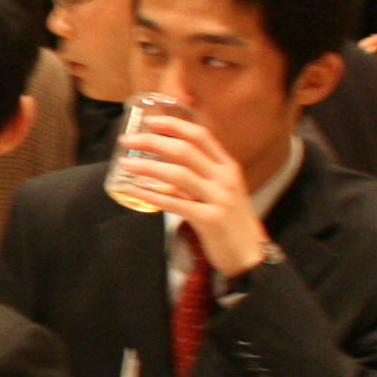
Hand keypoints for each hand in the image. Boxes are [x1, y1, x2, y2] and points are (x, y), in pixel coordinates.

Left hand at [114, 108, 271, 276]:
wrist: (250, 256)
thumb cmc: (232, 222)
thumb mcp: (220, 192)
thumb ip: (198, 178)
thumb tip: (164, 166)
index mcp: (228, 167)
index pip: (201, 136)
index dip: (174, 125)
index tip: (150, 120)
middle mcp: (225, 178)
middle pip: (186, 150)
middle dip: (153, 141)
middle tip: (127, 140)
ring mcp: (219, 198)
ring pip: (179, 174)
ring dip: (148, 166)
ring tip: (126, 164)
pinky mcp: (211, 220)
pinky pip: (176, 203)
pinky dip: (153, 195)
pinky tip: (135, 190)